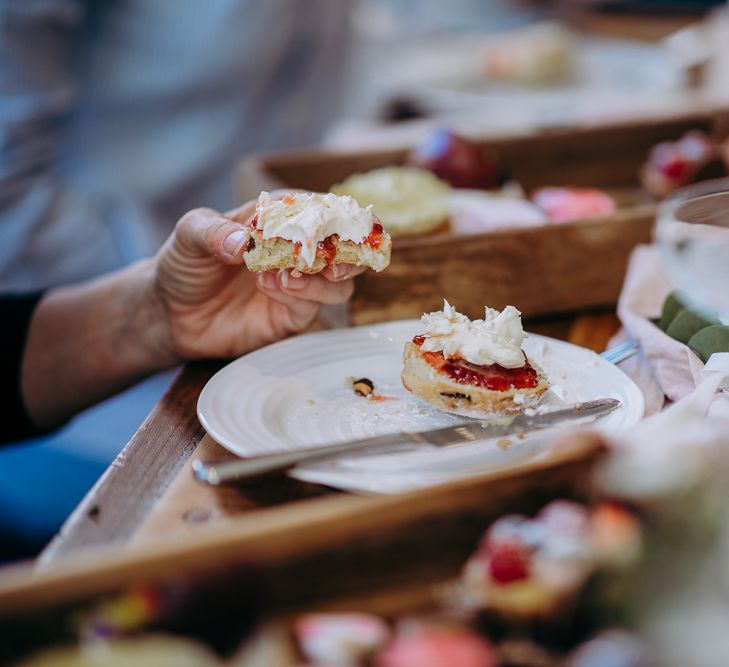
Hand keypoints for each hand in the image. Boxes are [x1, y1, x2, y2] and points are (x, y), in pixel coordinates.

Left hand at [152, 201, 363, 360]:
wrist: (170, 311)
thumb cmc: (184, 262)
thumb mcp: (189, 234)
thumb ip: (212, 231)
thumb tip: (242, 242)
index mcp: (281, 217)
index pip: (324, 209)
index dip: (338, 215)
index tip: (335, 222)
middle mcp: (297, 250)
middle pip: (348, 250)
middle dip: (351, 254)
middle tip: (333, 261)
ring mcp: (299, 285)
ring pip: (339, 285)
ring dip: (320, 281)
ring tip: (285, 277)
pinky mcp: (291, 316)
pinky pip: (311, 308)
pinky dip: (298, 297)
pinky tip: (270, 287)